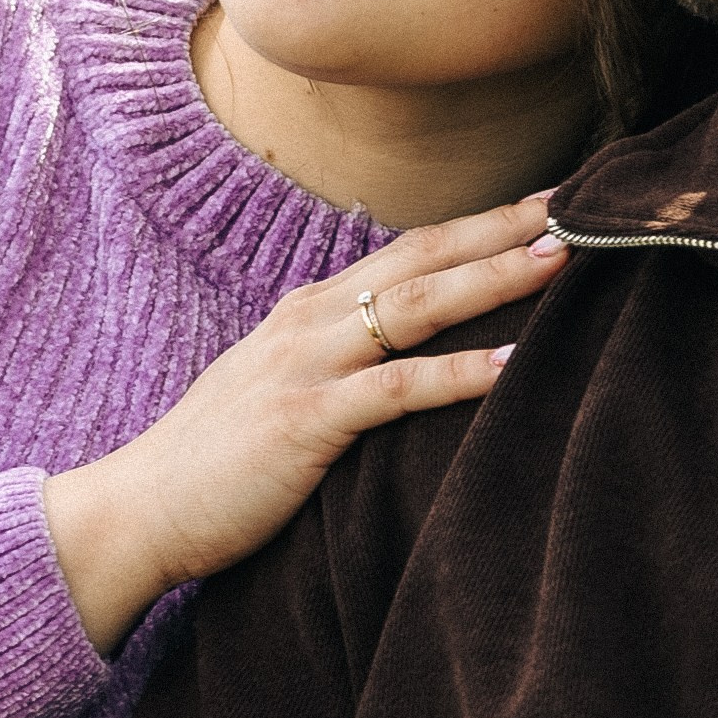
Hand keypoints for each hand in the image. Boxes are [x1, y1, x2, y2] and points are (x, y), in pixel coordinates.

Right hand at [42, 192, 564, 649]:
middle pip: (426, 256)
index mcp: (310, 310)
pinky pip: (397, 389)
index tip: (552, 205)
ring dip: (495, 278)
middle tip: (583, 205)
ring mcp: (307, 365)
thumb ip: (342, 369)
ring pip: (419, 305)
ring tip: (562, 260)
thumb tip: (409, 364)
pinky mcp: (306, 420)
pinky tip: (515, 364)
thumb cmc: (216, 465)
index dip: (484, 223)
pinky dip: (461, 374)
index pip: (413, 250)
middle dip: (506, 227)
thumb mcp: (283, 393)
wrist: (134, 512)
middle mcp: (311, 320)